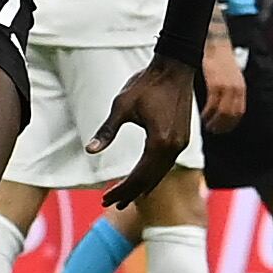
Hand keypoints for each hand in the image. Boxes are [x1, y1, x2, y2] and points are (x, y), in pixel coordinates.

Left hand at [90, 54, 197, 213]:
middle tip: (111, 204)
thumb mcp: (121, 106)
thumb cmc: (146, 84)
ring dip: (143, 186)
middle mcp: (173, 147)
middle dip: (130, 193)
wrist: (175, 68)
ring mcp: (180, 144)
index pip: (138, 176)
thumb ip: (107, 131)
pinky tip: (145, 179)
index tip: (106, 200)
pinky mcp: (182, 138)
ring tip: (126, 198)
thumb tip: (90, 151)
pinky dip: (154, 175)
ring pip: (160, 173)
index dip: (121, 190)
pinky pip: (166, 164)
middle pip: (150, 180)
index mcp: (159, 142)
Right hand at [200, 27, 246, 127]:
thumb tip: (222, 104)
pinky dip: (208, 114)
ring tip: (207, 126)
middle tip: (213, 130)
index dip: (231, 124)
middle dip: (222, 126)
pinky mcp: (215, 84)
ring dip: (214, 122)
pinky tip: (203, 116)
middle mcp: (236, 89)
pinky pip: (212, 105)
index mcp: (241, 88)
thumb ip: (229, 90)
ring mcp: (226, 87)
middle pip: (231, 115)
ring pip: (222, 112)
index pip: (239, 112)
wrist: (216, 43)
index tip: (223, 129)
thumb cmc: (220, 59)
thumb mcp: (229, 76)